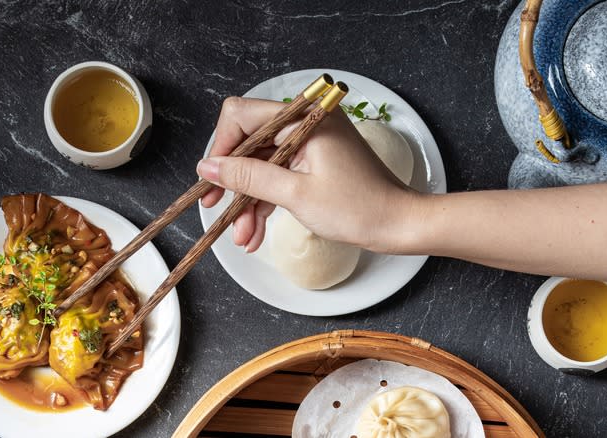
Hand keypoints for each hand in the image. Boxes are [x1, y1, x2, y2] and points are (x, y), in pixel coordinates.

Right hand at [197, 97, 417, 252]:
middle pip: (251, 144)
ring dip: (248, 199)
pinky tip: (254, 232)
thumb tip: (208, 167)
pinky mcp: (314, 162)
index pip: (243, 116)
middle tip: (217, 210)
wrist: (398, 224)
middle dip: (234, 182)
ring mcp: (310, 143)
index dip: (222, 147)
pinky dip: (266, 201)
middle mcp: (307, 123)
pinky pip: (279, 175)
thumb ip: (249, 177)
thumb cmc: (359, 208)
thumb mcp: (296, 194)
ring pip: (262, 165)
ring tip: (242, 235)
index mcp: (305, 118)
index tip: (211, 179)